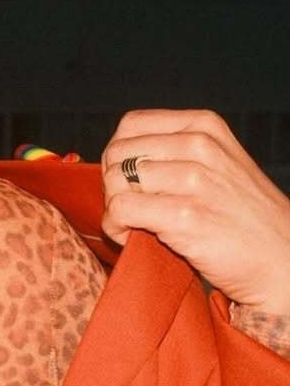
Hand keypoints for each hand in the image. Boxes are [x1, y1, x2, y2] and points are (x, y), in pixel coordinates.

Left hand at [101, 109, 289, 313]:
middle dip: (112, 184)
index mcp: (204, 127)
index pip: (130, 126)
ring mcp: (194, 180)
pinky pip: (121, 210)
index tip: (129, 182)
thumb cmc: (243, 216)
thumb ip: (175, 151)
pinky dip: (116, 228)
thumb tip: (117, 156)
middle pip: (117, 154)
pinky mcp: (186, 216)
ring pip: (114, 181)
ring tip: (133, 225)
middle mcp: (200, 146)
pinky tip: (131, 238)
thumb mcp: (218, 163)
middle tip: (130, 209)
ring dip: (114, 209)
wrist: (282, 259)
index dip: (118, 156)